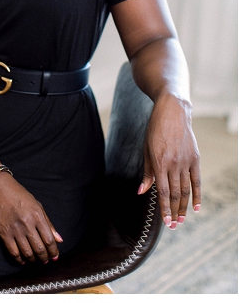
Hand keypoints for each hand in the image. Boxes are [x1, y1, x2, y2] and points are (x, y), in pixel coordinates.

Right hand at [0, 170, 62, 264]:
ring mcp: (14, 229)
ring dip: (33, 260)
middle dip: (44, 257)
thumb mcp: (37, 205)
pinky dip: (19, 259)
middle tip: (45, 260)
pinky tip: (22, 260)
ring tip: (35, 260)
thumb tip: (59, 240)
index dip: (53, 251)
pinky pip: (13, 251)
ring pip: (27, 252)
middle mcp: (27, 224)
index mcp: (37, 216)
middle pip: (39, 248)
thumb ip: (48, 223)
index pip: (49, 240)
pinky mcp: (3, 232)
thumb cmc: (18, 194)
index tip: (55, 256)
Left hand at [139, 92, 200, 228]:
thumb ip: (147, 172)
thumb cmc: (155, 131)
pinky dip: (197, 194)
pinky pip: (196, 180)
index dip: (164, 208)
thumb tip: (142, 192)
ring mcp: (186, 161)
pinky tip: (197, 207)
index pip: (162, 192)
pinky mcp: (195, 159)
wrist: (172, 113)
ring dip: (184, 207)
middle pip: (175, 194)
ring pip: (186, 189)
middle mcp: (174, 164)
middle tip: (174, 225)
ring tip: (182, 220)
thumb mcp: (146, 150)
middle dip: (174, 211)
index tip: (166, 222)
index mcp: (159, 162)